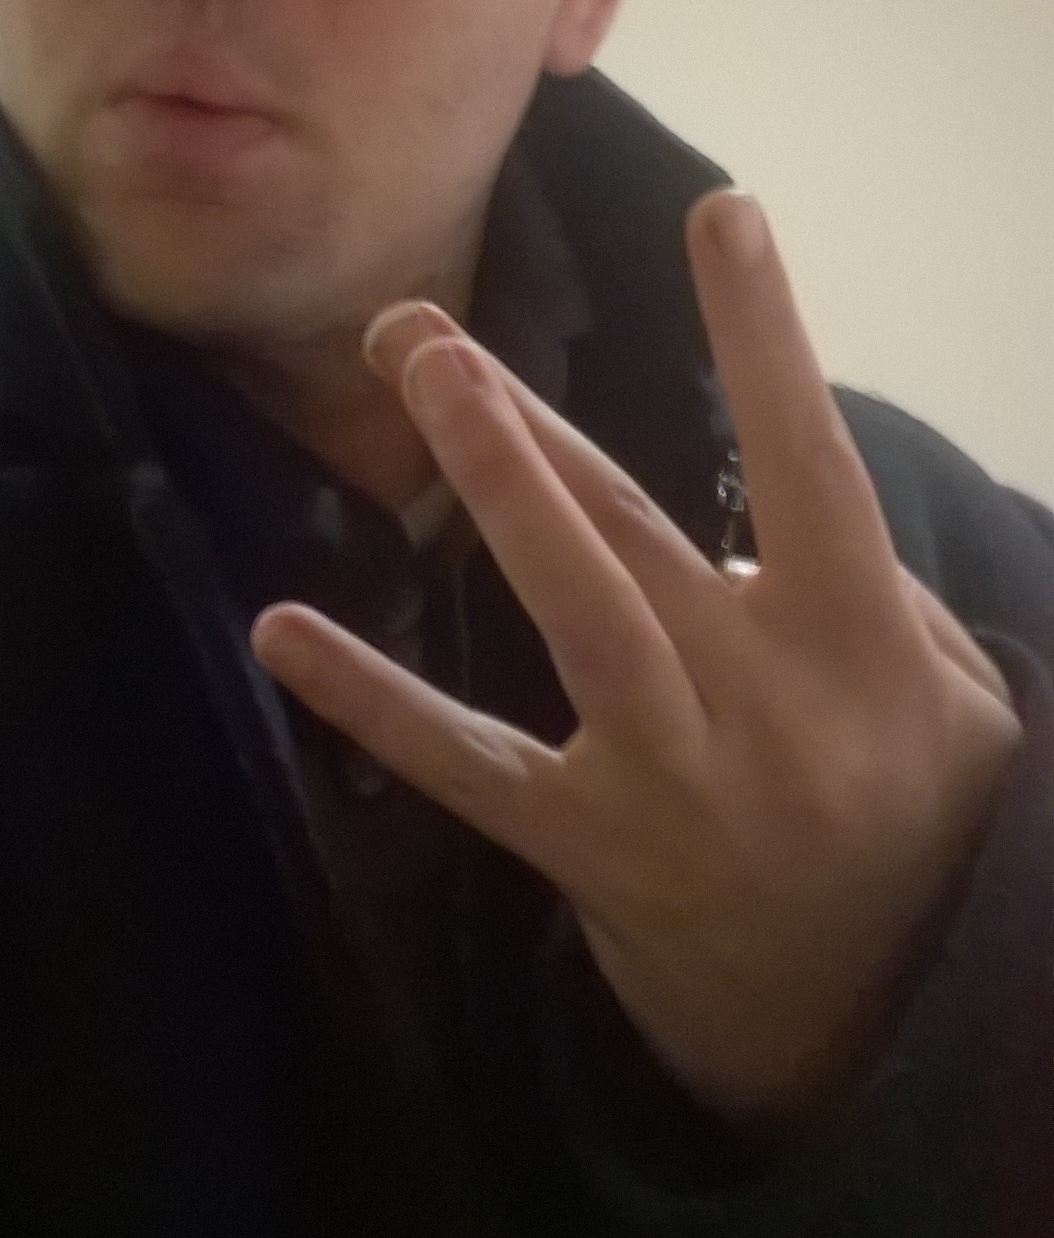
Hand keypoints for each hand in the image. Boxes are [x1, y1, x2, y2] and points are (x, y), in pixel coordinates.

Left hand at [251, 190, 1021, 1127]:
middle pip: (634, 530)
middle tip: (423, 323)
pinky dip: (376, 704)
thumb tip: (770, 491)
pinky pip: (471, 770)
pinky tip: (282, 630)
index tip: (725, 213)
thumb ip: (880, 587)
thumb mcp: (955, 701)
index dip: (769, 341)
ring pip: (573, 617)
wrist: (864, 1024)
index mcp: (858, 643)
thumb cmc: (907, 813)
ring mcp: (667, 777)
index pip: (811, 465)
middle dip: (530, 419)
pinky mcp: (586, 846)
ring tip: (418, 378)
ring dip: (493, 490)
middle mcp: (759, 701)